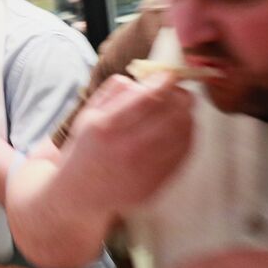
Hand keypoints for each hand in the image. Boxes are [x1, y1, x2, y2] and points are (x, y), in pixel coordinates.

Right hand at [63, 73, 194, 212]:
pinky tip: (178, 128)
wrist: (81, 193)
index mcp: (105, 128)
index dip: (164, 81)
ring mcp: (144, 171)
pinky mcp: (157, 184)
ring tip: (179, 108)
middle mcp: (126, 151)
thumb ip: (114, 91)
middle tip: (177, 89)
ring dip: (187, 115)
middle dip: (180, 96)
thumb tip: (146, 76)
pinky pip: (184, 154)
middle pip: (171, 116)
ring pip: (183, 134)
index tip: (170, 73)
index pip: (146, 99)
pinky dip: (187, 135)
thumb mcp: (89, 114)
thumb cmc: (86, 148)